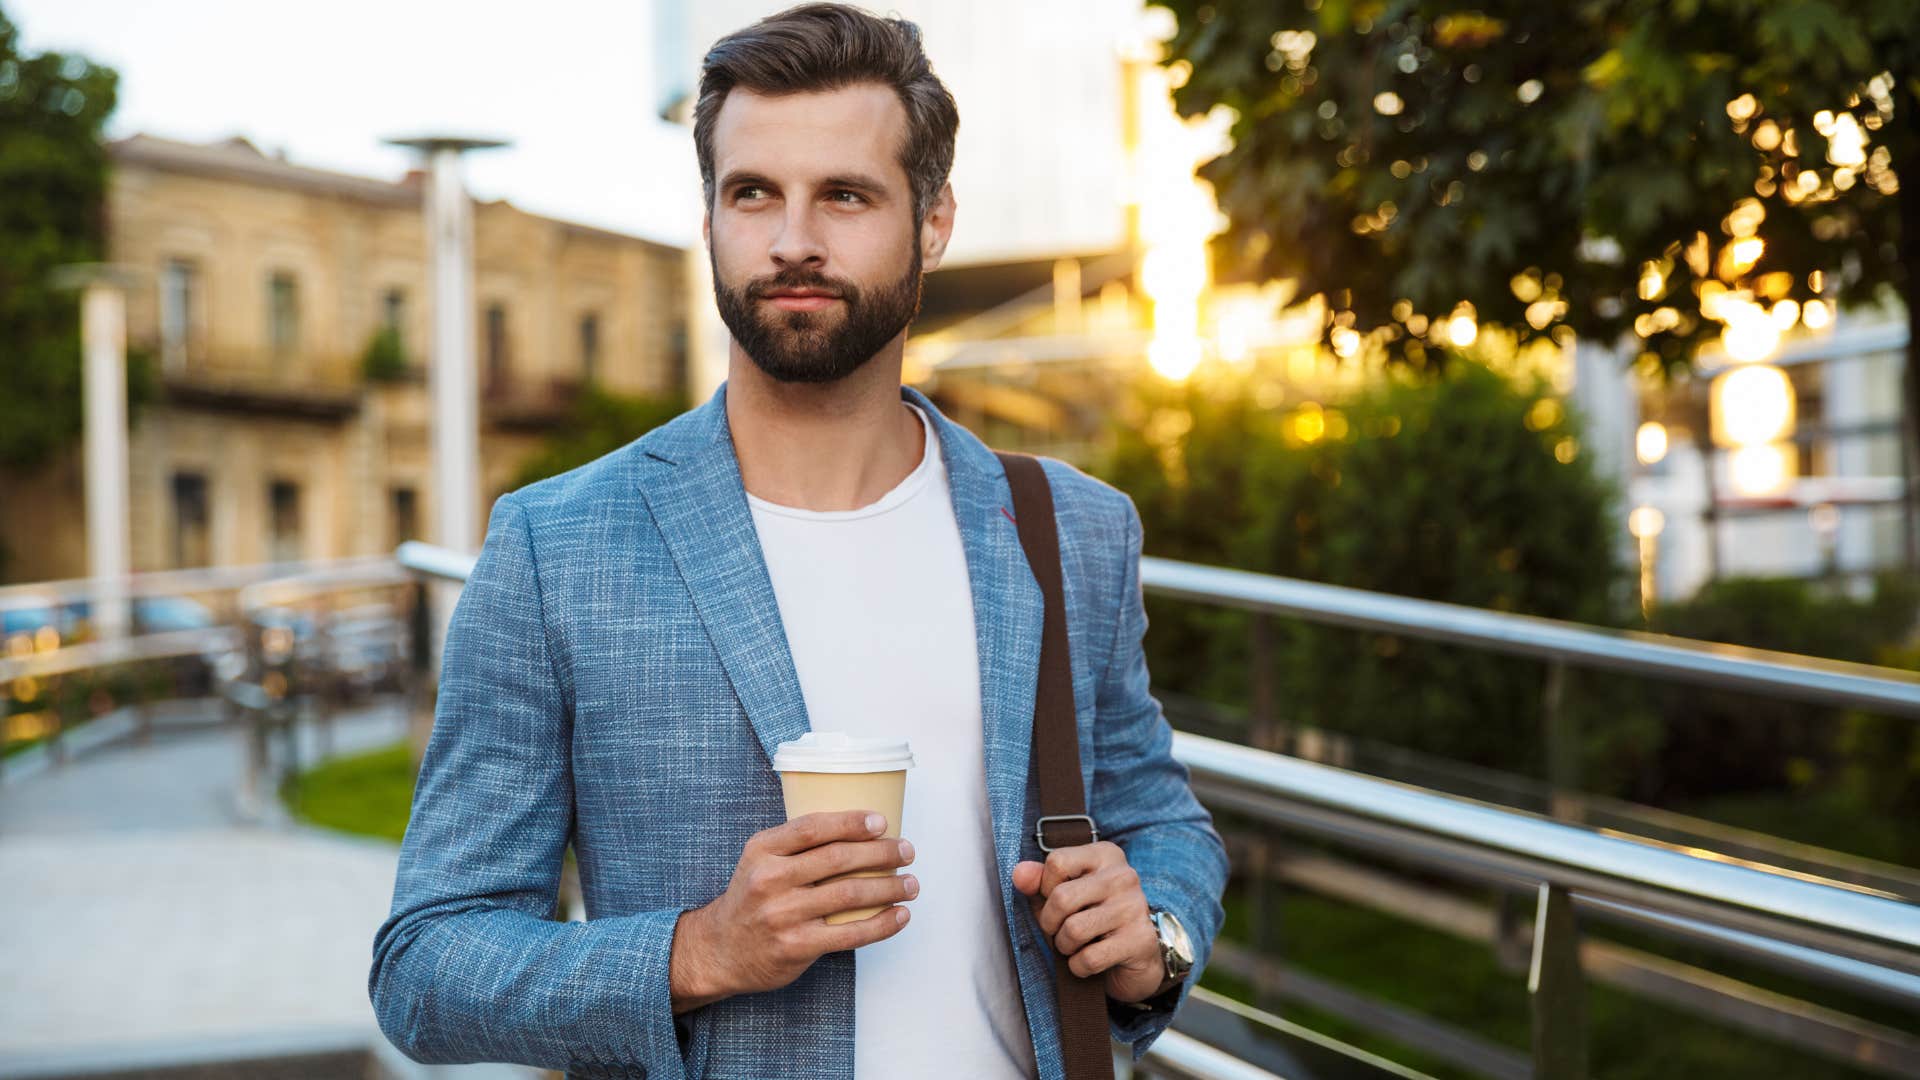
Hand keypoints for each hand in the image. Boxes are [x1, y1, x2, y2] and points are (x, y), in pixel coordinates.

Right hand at [670, 810, 916, 1012]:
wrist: (720, 949)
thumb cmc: (753, 899)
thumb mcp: (760, 860)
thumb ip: (797, 845)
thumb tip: (860, 829)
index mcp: (763, 850)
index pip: (813, 828)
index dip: (851, 822)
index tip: (882, 822)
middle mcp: (770, 879)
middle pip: (838, 859)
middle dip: (881, 853)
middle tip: (907, 851)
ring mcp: (783, 914)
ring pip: (850, 894)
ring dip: (889, 887)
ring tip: (911, 884)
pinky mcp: (796, 946)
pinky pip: (850, 934)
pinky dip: (882, 924)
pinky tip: (899, 916)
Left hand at [1011, 841, 1164, 1002]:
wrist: (1135, 956)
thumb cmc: (1092, 918)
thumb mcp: (1062, 894)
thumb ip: (1038, 881)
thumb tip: (1019, 874)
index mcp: (1105, 855)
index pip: (1057, 862)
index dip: (1045, 888)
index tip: (1056, 901)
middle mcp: (1124, 876)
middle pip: (1062, 898)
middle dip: (1050, 923)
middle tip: (1059, 930)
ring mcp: (1135, 907)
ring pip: (1074, 930)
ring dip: (1064, 946)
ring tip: (1076, 945)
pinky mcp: (1140, 940)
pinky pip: (1089, 958)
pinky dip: (1079, 966)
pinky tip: (1090, 960)